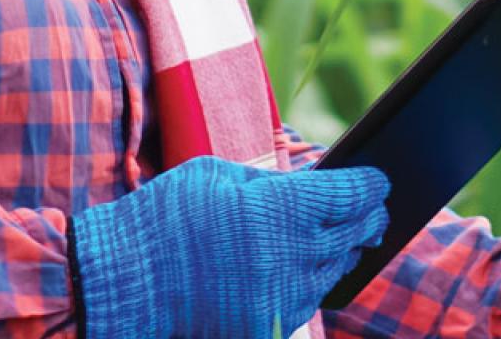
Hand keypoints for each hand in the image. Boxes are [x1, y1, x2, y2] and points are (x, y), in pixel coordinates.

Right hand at [72, 156, 389, 338]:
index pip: (351, 193)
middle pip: (353, 233)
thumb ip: (273, 182)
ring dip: (339, 253)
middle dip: (368, 219)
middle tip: (376, 212)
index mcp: (280, 207)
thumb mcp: (219, 176)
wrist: (120, 280)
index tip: (380, 182)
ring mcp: (279, 295)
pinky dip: (307, 284)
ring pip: (332, 271)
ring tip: (345, 239)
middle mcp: (289, 253)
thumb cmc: (164, 217)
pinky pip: (303, 302)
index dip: (371, 185)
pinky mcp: (264, 326)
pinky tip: (305, 270)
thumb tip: (315, 184)